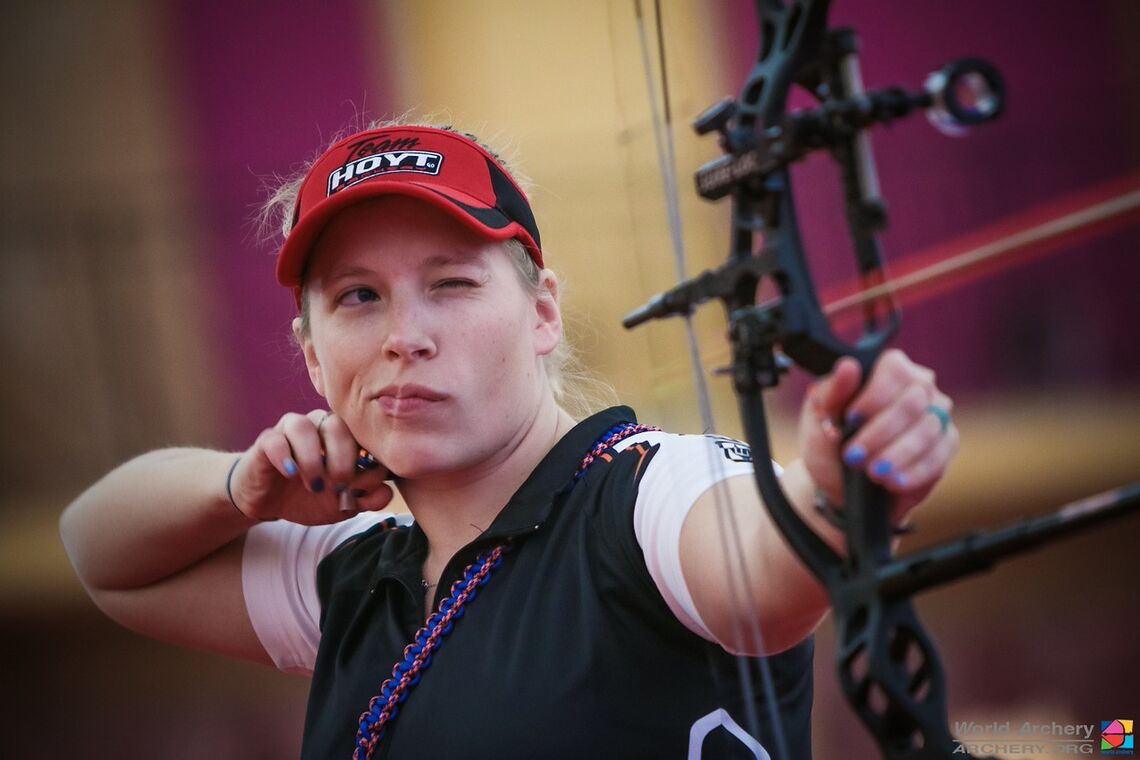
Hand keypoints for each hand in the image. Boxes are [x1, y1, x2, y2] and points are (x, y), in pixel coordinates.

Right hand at [228, 410, 392, 522]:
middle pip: (336, 424)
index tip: (367, 484)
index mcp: (343, 436)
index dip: (368, 458)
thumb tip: (386, 492)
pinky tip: (291, 475)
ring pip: (303, 426)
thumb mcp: (343, 505)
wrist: (269, 503)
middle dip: (343, 456)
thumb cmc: (310, 496)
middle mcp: (318, 426)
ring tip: (316, 485)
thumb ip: (366, 498)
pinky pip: (275, 440)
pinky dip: (284, 457)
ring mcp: (290, 431)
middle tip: (341, 484)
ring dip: (313, 458)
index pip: (362, 434)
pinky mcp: (266, 442)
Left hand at [799, 349, 958, 525]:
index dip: (874, 396)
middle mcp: (920, 387)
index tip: (851, 420)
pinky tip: (892, 482)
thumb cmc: (829, 438)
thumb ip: (833, 391)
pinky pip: (937, 458)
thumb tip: (848, 366)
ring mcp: (937, 416)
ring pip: (927, 431)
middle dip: (880, 433)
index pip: (895, 370)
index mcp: (889, 369)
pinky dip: (912, 472)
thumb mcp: (820, 415)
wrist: (839, 479)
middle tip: (854, 456)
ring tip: (872, 473)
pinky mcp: (945, 446)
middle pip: (912, 403)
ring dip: (896, 455)